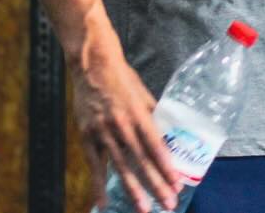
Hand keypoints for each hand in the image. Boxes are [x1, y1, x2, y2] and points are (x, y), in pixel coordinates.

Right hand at [72, 47, 180, 212]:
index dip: (166, 166)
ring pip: (120, 167)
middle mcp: (122, 125)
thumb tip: (169, 134)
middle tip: (168, 203)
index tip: (177, 184)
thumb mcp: (144, 94)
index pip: (156, 145)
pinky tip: (104, 203)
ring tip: (143, 209)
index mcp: (139, 114)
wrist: (93, 66)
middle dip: (156, 184)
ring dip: (133, 190)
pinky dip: (99, 185)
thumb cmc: (123, 79)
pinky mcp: (87, 136)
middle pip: (141, 160)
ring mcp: (103, 132)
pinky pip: (94, 166)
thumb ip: (154, 115)